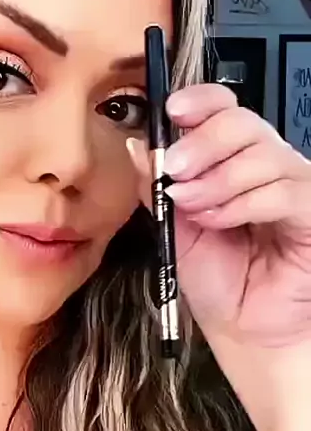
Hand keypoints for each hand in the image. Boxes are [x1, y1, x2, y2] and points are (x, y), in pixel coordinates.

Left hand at [127, 83, 310, 350]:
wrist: (243, 329)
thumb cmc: (217, 281)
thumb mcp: (174, 228)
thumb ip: (156, 185)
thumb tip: (136, 145)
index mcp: (233, 160)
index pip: (225, 107)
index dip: (201, 101)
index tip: (172, 111)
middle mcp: (266, 164)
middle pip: (242, 120)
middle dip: (201, 142)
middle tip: (175, 171)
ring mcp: (294, 185)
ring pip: (260, 152)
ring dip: (216, 180)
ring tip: (193, 208)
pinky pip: (280, 189)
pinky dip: (241, 203)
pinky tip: (220, 221)